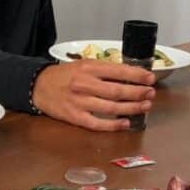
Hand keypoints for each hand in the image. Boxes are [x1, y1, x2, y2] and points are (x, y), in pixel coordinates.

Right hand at [32, 60, 155, 131]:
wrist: (38, 86)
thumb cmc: (65, 75)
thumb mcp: (84, 64)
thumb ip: (104, 70)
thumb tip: (130, 75)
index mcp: (88, 68)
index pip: (118, 70)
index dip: (136, 75)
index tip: (150, 78)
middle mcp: (84, 84)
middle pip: (117, 90)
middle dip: (137, 92)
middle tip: (151, 93)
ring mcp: (79, 102)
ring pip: (110, 107)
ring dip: (131, 108)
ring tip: (145, 106)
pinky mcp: (75, 117)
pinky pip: (97, 123)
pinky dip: (113, 124)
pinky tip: (125, 123)